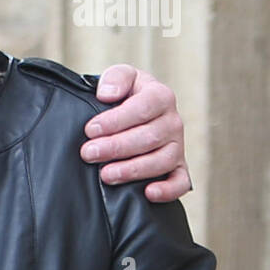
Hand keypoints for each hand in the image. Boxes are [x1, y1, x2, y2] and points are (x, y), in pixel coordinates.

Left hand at [81, 65, 190, 201]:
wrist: (133, 111)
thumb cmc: (125, 94)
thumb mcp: (120, 76)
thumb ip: (116, 78)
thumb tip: (107, 94)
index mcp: (160, 96)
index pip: (142, 108)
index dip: (115, 121)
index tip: (90, 130)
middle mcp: (173, 122)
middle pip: (148, 137)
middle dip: (115, 147)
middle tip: (88, 153)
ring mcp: (177, 146)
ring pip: (162, 161)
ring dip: (133, 170)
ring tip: (105, 175)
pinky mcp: (178, 168)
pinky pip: (181, 182)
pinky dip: (168, 190)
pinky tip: (148, 193)